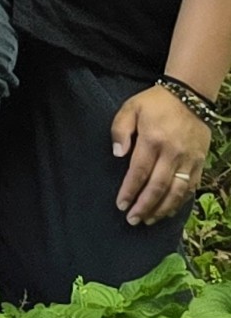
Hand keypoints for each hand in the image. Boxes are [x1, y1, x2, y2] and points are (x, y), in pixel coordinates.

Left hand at [111, 84, 212, 224]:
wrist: (191, 96)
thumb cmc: (155, 103)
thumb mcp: (130, 108)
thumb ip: (120, 130)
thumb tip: (117, 154)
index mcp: (153, 140)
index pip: (139, 172)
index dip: (130, 191)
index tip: (121, 205)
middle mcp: (173, 153)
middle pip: (158, 187)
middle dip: (144, 206)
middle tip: (132, 220)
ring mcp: (189, 160)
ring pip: (177, 192)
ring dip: (162, 209)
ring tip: (149, 220)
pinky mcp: (200, 163)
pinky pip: (191, 188)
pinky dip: (180, 202)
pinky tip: (169, 210)